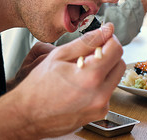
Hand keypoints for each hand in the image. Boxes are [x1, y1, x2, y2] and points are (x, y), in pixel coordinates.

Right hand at [10, 22, 124, 137]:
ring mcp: (100, 107)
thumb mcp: (60, 55)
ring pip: (114, 78)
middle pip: (120, 64)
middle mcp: (100, 94)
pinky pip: (107, 92)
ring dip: (104, 70)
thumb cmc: (38, 86)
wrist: (26, 115)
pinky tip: (80, 85)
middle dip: (109, 54)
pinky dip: (99, 84)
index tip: (102, 38)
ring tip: (81, 71)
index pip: (117, 50)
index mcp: (91, 77)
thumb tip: (107, 30)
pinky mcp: (98, 114)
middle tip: (90, 54)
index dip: (110, 39)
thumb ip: (87, 41)